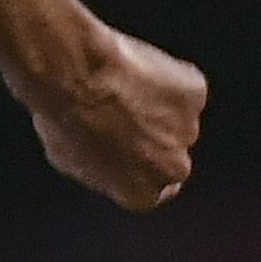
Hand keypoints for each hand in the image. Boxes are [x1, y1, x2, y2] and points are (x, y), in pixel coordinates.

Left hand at [17, 19, 206, 212]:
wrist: (78, 77)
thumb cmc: (65, 118)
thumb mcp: (71, 158)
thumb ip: (102, 166)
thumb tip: (104, 157)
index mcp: (142, 194)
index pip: (156, 188)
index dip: (144, 164)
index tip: (134, 145)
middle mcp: (173, 170)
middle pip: (172, 154)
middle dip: (157, 135)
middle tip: (128, 111)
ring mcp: (188, 130)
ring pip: (178, 116)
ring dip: (160, 104)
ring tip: (123, 85)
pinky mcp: (195, 94)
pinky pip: (184, 84)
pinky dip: (168, 75)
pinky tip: (136, 67)